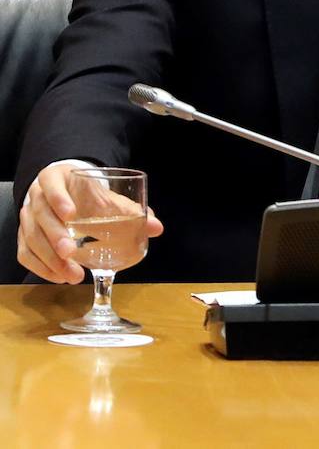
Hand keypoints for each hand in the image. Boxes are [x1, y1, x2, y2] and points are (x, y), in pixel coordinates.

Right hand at [17, 162, 163, 283]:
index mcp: (56, 178)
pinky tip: (60, 277)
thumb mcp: (107, 197)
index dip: (58, 197)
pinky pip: (26, 254)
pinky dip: (41, 268)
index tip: (71, 214)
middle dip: (54, 235)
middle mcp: (37, 196)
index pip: (51, 183)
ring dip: (49, 258)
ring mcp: (28, 217)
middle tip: (71, 252)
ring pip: (31, 237)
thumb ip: (130, 210)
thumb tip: (157, 227)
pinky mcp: (25, 236)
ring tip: (72, 274)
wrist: (69, 195)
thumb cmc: (89, 196)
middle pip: (39, 214)